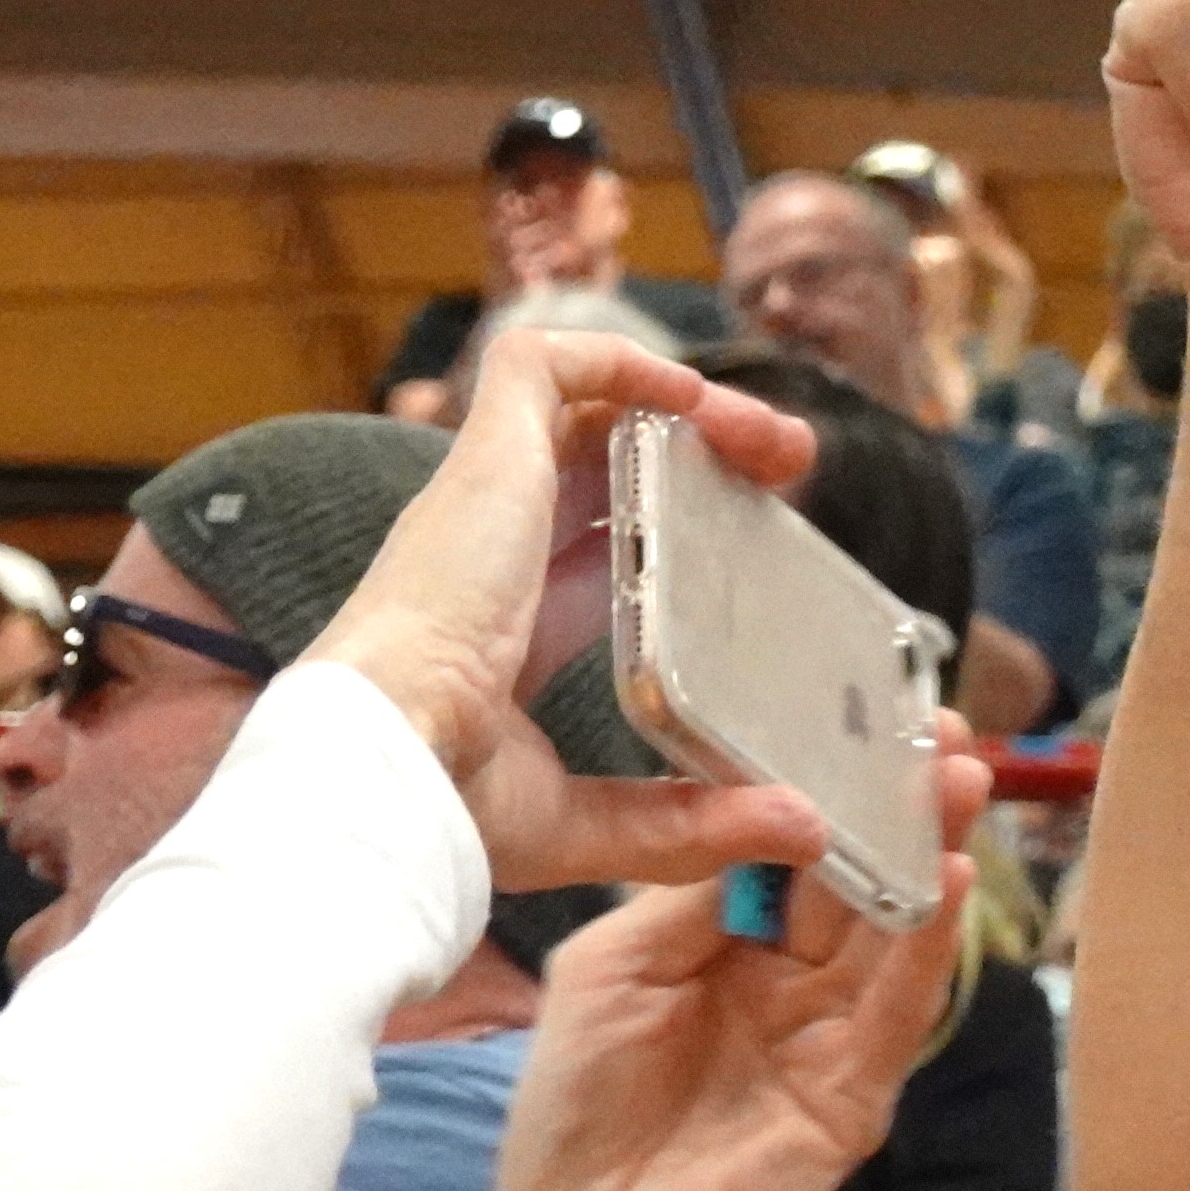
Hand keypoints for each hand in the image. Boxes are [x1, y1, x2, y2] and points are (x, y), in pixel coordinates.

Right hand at [302, 325, 831, 891]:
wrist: (386, 760)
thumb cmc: (446, 802)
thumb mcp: (591, 822)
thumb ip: (692, 824)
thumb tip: (804, 831)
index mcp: (499, 633)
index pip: (585, 558)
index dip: (662, 540)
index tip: (750, 550)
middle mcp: (487, 553)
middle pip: (598, 471)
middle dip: (690, 458)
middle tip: (784, 478)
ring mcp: (483, 499)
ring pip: (581, 407)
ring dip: (682, 404)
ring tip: (771, 437)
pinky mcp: (487, 455)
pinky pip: (542, 363)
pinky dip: (620, 359)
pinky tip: (694, 396)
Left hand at [472, 746, 990, 1190]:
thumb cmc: (573, 1120)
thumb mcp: (613, 972)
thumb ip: (688, 900)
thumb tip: (759, 821)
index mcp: (720, 948)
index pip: (787, 849)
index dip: (820, 783)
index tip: (853, 711)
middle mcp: (786, 988)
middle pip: (853, 878)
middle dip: (894, 801)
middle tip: (937, 723)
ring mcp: (827, 1042)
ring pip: (891, 933)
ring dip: (926, 852)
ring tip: (958, 775)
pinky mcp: (851, 1098)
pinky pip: (898, 1011)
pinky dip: (925, 945)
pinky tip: (946, 879)